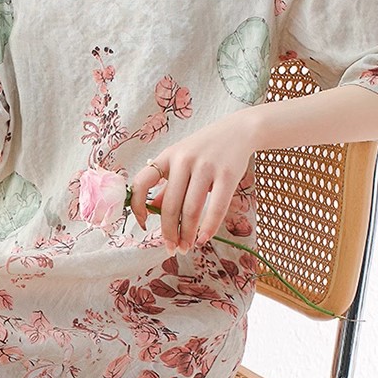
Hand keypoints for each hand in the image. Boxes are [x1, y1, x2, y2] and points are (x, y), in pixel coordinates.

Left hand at [128, 113, 257, 253]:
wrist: (239, 130)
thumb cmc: (205, 149)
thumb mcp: (181, 160)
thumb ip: (168, 184)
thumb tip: (152, 209)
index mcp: (167, 156)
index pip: (142, 183)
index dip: (138, 207)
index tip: (144, 225)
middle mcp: (183, 160)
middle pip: (170, 205)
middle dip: (169, 232)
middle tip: (171, 248)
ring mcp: (206, 166)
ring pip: (191, 210)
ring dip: (187, 234)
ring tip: (186, 247)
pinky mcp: (227, 174)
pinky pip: (216, 207)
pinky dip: (208, 228)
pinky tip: (204, 239)